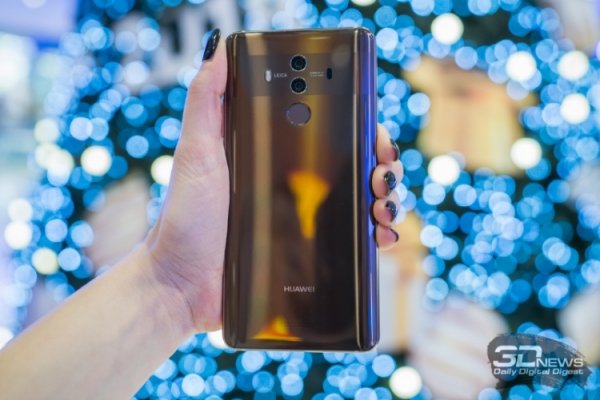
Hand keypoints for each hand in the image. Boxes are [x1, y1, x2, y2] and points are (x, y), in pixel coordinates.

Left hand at [144, 30, 403, 332]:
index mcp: (275, 157)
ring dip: (386, 198)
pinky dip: (377, 236)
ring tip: (382, 204)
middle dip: (381, 164)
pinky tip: (382, 236)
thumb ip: (207, 102)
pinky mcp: (309, 255)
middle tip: (382, 172)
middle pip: (354, 166)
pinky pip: (354, 242)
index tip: (373, 132)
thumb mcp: (195, 153)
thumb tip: (220, 49)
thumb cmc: (184, 219)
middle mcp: (295, 185)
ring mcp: (304, 221)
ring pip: (362, 202)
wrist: (181, 284)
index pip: (328, 133)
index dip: (358, 129)